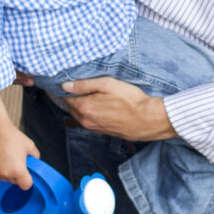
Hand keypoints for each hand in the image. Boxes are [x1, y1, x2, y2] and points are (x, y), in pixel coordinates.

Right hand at [0, 126, 37, 188]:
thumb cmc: (13, 137)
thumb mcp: (30, 146)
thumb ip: (36, 157)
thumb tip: (36, 163)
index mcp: (18, 171)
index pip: (26, 185)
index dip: (28, 180)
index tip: (27, 174)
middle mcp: (6, 174)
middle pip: (15, 182)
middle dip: (17, 174)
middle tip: (16, 161)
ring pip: (4, 179)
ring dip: (7, 173)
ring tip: (7, 158)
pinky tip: (0, 159)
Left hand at [59, 77, 175, 141]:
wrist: (148, 120)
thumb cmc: (130, 100)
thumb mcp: (108, 84)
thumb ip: (85, 84)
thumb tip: (65, 85)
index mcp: (84, 107)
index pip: (65, 97)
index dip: (65, 88)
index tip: (67, 81)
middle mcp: (85, 120)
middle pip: (70, 107)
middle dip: (71, 97)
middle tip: (77, 86)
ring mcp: (94, 128)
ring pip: (79, 116)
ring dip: (80, 106)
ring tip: (89, 95)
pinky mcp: (102, 132)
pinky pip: (89, 121)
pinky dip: (89, 114)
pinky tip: (99, 107)